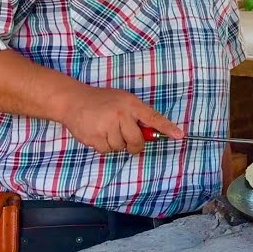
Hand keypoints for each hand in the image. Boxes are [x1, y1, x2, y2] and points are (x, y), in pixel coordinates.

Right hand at [57, 86, 182, 154]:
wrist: (73, 101)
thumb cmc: (102, 101)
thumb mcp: (123, 100)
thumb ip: (137, 115)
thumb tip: (152, 134)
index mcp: (131, 104)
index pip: (153, 118)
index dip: (167, 128)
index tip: (179, 135)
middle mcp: (120, 114)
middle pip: (137, 141)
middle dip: (135, 145)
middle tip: (129, 140)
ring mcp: (106, 125)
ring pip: (120, 147)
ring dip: (117, 144)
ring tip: (107, 130)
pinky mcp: (94, 136)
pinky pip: (106, 150)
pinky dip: (104, 146)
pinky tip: (98, 133)